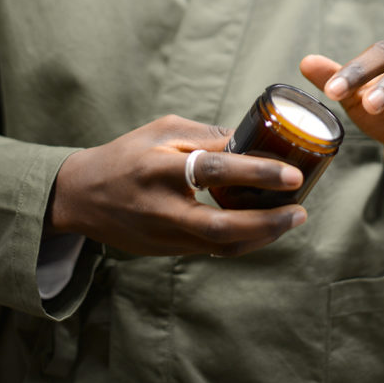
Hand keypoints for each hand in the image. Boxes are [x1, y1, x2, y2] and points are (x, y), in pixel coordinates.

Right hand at [46, 115, 306, 255]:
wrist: (84, 196)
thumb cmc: (127, 154)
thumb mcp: (162, 130)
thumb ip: (205, 136)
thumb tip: (249, 142)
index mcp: (160, 167)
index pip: (214, 171)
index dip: (256, 173)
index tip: (292, 174)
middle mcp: (163, 207)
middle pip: (222, 226)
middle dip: (267, 222)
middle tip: (300, 209)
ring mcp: (164, 236)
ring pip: (222, 245)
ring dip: (262, 235)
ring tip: (292, 218)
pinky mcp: (168, 252)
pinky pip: (213, 249)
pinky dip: (243, 240)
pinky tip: (265, 228)